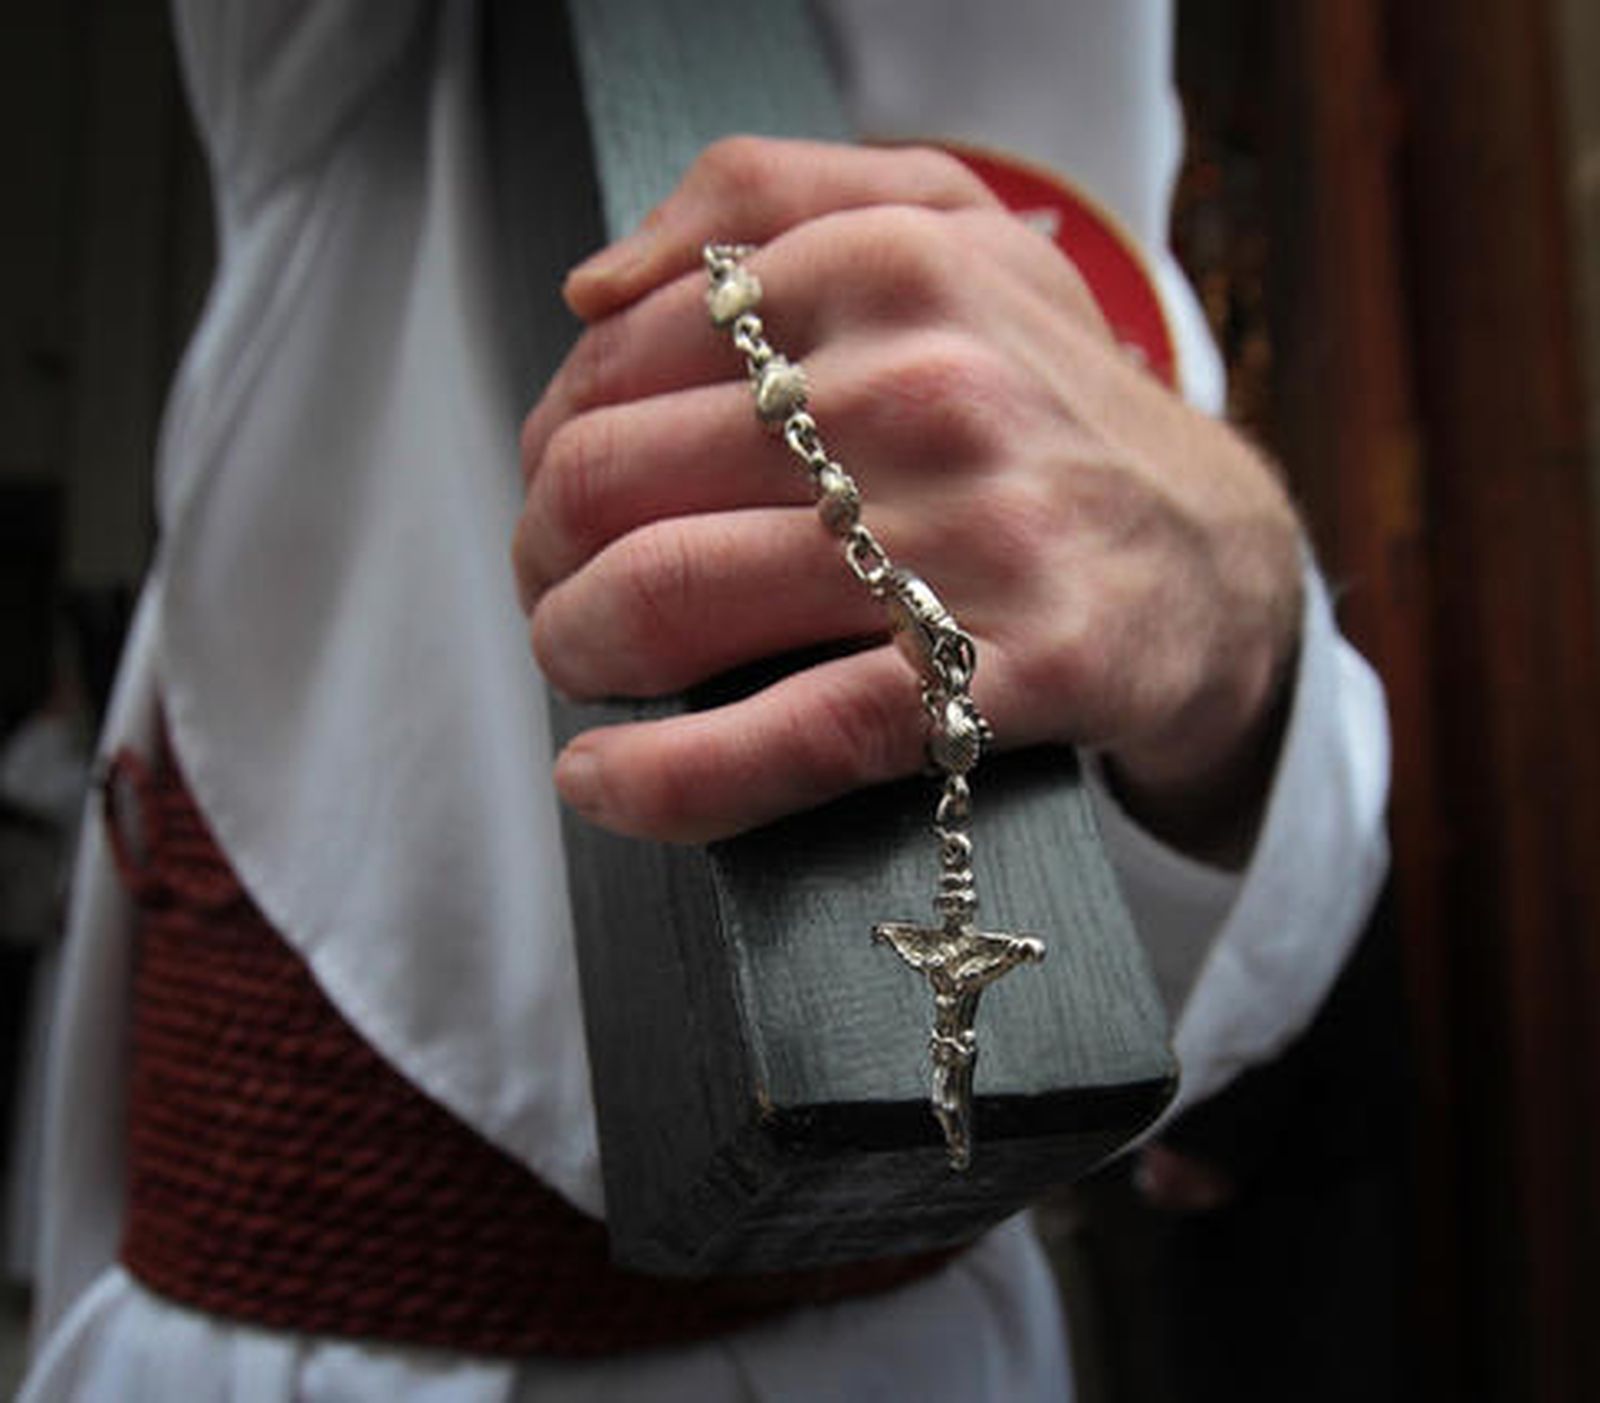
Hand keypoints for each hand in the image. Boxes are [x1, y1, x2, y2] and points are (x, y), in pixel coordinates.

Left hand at [514, 137, 1301, 855]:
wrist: (1217, 558)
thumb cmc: (1040, 400)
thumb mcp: (938, 224)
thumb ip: (759, 196)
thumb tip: (586, 292)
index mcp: (883, 263)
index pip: (612, 360)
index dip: (550, 449)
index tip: (565, 506)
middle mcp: (921, 386)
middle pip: (606, 482)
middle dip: (543, 560)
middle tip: (561, 599)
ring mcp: (970, 535)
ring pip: (663, 601)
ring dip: (575, 655)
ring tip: (588, 673)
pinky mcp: (1011, 672)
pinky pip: (789, 736)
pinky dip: (661, 780)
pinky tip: (602, 786)